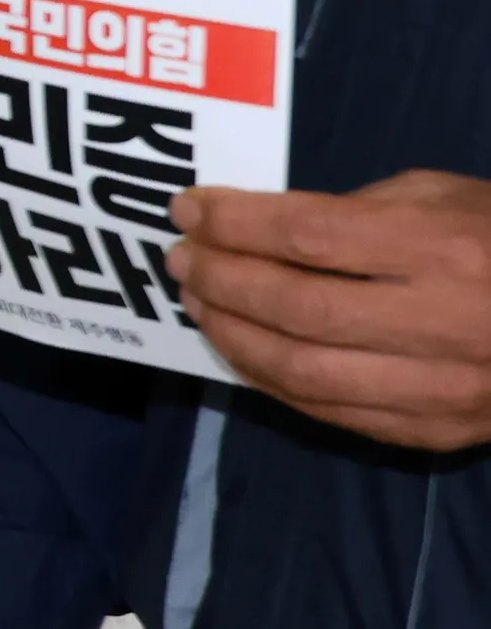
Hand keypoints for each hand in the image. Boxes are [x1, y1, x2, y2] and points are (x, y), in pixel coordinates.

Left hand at [175, 171, 490, 449]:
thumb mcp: (445, 197)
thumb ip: (358, 209)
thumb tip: (262, 228)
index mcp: (446, 249)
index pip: (312, 234)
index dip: (236, 223)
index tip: (187, 211)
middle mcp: (444, 322)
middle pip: (298, 306)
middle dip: (223, 280)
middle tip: (183, 260)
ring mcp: (443, 387)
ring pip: (305, 372)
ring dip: (235, 337)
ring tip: (201, 304)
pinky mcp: (437, 431)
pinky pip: (332, 413)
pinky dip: (274, 382)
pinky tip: (246, 351)